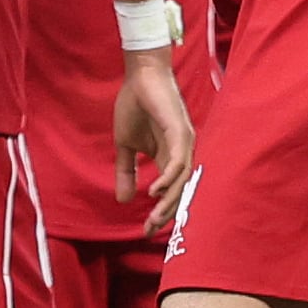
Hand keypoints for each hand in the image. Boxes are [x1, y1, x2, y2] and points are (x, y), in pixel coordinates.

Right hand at [114, 53, 196, 229]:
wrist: (139, 76)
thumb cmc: (135, 106)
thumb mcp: (125, 145)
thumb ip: (126, 171)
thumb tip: (123, 200)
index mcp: (169, 157)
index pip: (170, 192)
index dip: (160, 213)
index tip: (146, 231)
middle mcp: (182, 153)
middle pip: (181, 191)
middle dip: (166, 213)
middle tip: (150, 230)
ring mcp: (184, 143)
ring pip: (182, 180)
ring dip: (169, 201)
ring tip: (154, 217)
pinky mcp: (180, 131)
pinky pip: (178, 160)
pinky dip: (168, 178)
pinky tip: (155, 191)